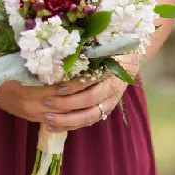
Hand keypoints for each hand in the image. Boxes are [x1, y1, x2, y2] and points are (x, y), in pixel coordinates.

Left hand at [0, 55, 138, 131]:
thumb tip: (59, 48)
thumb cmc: (108, 52)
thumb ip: (84, 50)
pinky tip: (51, 127)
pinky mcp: (103, 112)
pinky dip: (68, 126)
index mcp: (110, 72)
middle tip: (46, 101)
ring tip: (46, 118)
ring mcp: (108, 104)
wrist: (129, 63)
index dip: (74, 86)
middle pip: (88, 102)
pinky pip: (85, 123)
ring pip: (87, 117)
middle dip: (66, 103)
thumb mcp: (100, 48)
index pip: (91, 82)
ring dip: (65, 120)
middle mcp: (111, 91)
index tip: (56, 87)